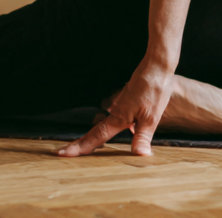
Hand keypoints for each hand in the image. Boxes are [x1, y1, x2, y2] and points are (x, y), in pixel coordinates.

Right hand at [58, 58, 174, 156]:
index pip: (97, 136)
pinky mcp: (129, 97)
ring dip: (95, 135)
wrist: (157, 65)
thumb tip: (139, 156)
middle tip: (64, 151)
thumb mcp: (151, 117)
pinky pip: (116, 115)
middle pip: (96, 130)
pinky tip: (123, 128)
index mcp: (120, 117)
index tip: (64, 153)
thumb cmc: (155, 89)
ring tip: (85, 145)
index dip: (81, 147)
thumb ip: (142, 137)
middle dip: (82, 142)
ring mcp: (121, 103)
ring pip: (106, 122)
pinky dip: (110, 124)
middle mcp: (116, 110)